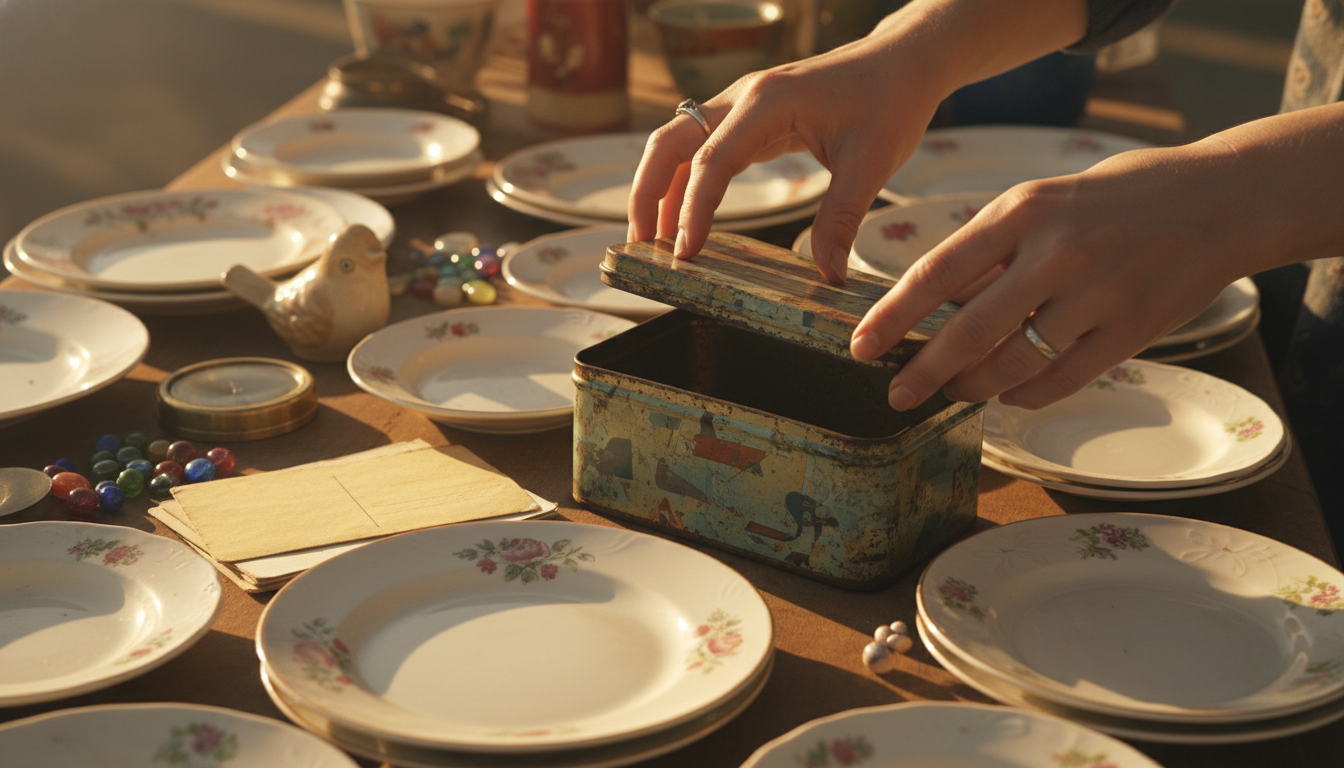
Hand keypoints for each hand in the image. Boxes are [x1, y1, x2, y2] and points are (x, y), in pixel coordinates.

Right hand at [627, 0, 1090, 281]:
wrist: (903, 60)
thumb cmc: (890, 100)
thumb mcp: (873, 163)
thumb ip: (842, 218)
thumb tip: (825, 274)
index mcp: (768, 102)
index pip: (712, 161)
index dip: (693, 210)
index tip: (685, 254)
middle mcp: (744, 97)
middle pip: (670, 143)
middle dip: (646, 195)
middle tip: (639, 247)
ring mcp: (741, 104)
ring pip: (677, 143)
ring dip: (659, 189)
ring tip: (652, 242)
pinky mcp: (749, 117)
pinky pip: (702, 148)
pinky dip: (684, 183)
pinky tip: (685, 220)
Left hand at [849, 143, 1260, 411]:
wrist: (1223, 198)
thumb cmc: (1117, 196)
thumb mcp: (1045, 199)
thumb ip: (993, 249)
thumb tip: (935, 303)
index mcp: (1024, 209)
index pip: (938, 271)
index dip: (893, 317)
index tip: (860, 347)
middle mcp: (1058, 251)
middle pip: (971, 330)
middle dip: (924, 370)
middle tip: (896, 394)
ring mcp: (1099, 293)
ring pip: (1015, 363)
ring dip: (974, 386)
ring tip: (953, 391)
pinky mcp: (1133, 330)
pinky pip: (1063, 379)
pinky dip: (1025, 394)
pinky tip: (1008, 394)